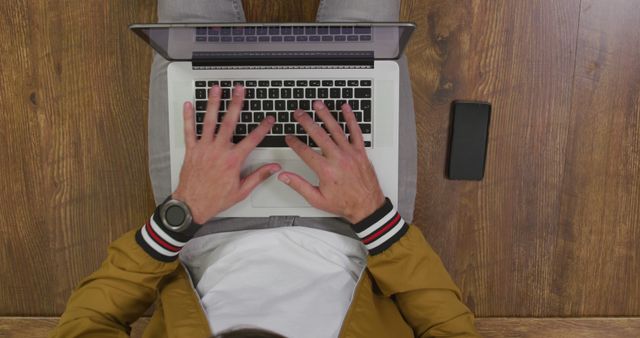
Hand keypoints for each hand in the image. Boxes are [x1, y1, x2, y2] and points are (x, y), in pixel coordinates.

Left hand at [173, 85, 279, 223]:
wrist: (192, 205)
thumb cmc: (215, 199)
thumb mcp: (242, 190)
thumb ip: (259, 176)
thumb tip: (274, 169)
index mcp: (233, 160)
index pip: (252, 139)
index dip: (263, 128)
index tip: (268, 119)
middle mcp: (218, 151)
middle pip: (229, 122)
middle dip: (236, 104)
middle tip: (240, 90)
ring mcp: (203, 149)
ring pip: (209, 121)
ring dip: (213, 103)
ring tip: (217, 89)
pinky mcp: (191, 150)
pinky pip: (189, 130)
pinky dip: (188, 117)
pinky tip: (189, 105)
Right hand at [278, 101, 384, 223]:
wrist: (367, 206)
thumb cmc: (344, 203)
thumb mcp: (317, 199)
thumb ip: (299, 185)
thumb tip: (284, 176)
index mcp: (326, 170)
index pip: (305, 151)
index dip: (294, 143)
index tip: (288, 137)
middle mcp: (338, 159)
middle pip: (319, 135)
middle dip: (306, 122)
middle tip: (298, 113)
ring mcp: (350, 153)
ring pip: (336, 129)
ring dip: (326, 115)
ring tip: (317, 104)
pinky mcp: (361, 152)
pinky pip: (356, 131)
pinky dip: (351, 119)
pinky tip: (345, 108)